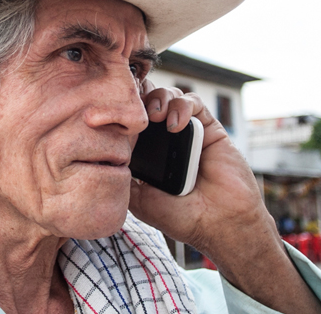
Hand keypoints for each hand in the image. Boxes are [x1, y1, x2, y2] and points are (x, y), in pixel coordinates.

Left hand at [127, 82, 320, 312]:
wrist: (219, 223)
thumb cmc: (180, 216)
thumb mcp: (139, 201)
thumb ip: (122, 178)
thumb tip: (101, 158)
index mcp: (147, 155)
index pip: (130, 123)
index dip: (121, 113)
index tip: (110, 112)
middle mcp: (166, 141)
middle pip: (148, 103)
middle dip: (139, 99)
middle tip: (134, 110)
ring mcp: (187, 132)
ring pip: (169, 98)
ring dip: (160, 99)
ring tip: (155, 115)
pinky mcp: (208, 128)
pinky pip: (194, 104)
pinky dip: (183, 107)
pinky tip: (176, 125)